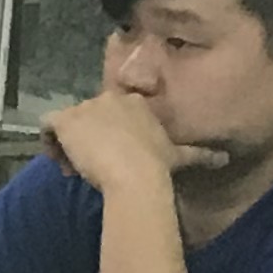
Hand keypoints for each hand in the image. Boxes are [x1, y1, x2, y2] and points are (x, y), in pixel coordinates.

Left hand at [40, 89, 224, 197]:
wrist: (135, 174)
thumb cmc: (158, 166)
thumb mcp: (180, 156)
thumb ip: (201, 154)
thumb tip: (224, 159)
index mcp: (134, 103)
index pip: (110, 114)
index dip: (106, 137)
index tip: (109, 159)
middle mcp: (110, 98)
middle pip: (88, 118)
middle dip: (86, 141)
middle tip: (88, 168)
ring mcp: (86, 107)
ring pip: (67, 124)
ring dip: (67, 146)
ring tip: (74, 169)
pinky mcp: (66, 120)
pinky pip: (47, 126)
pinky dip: (47, 142)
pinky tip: (57, 161)